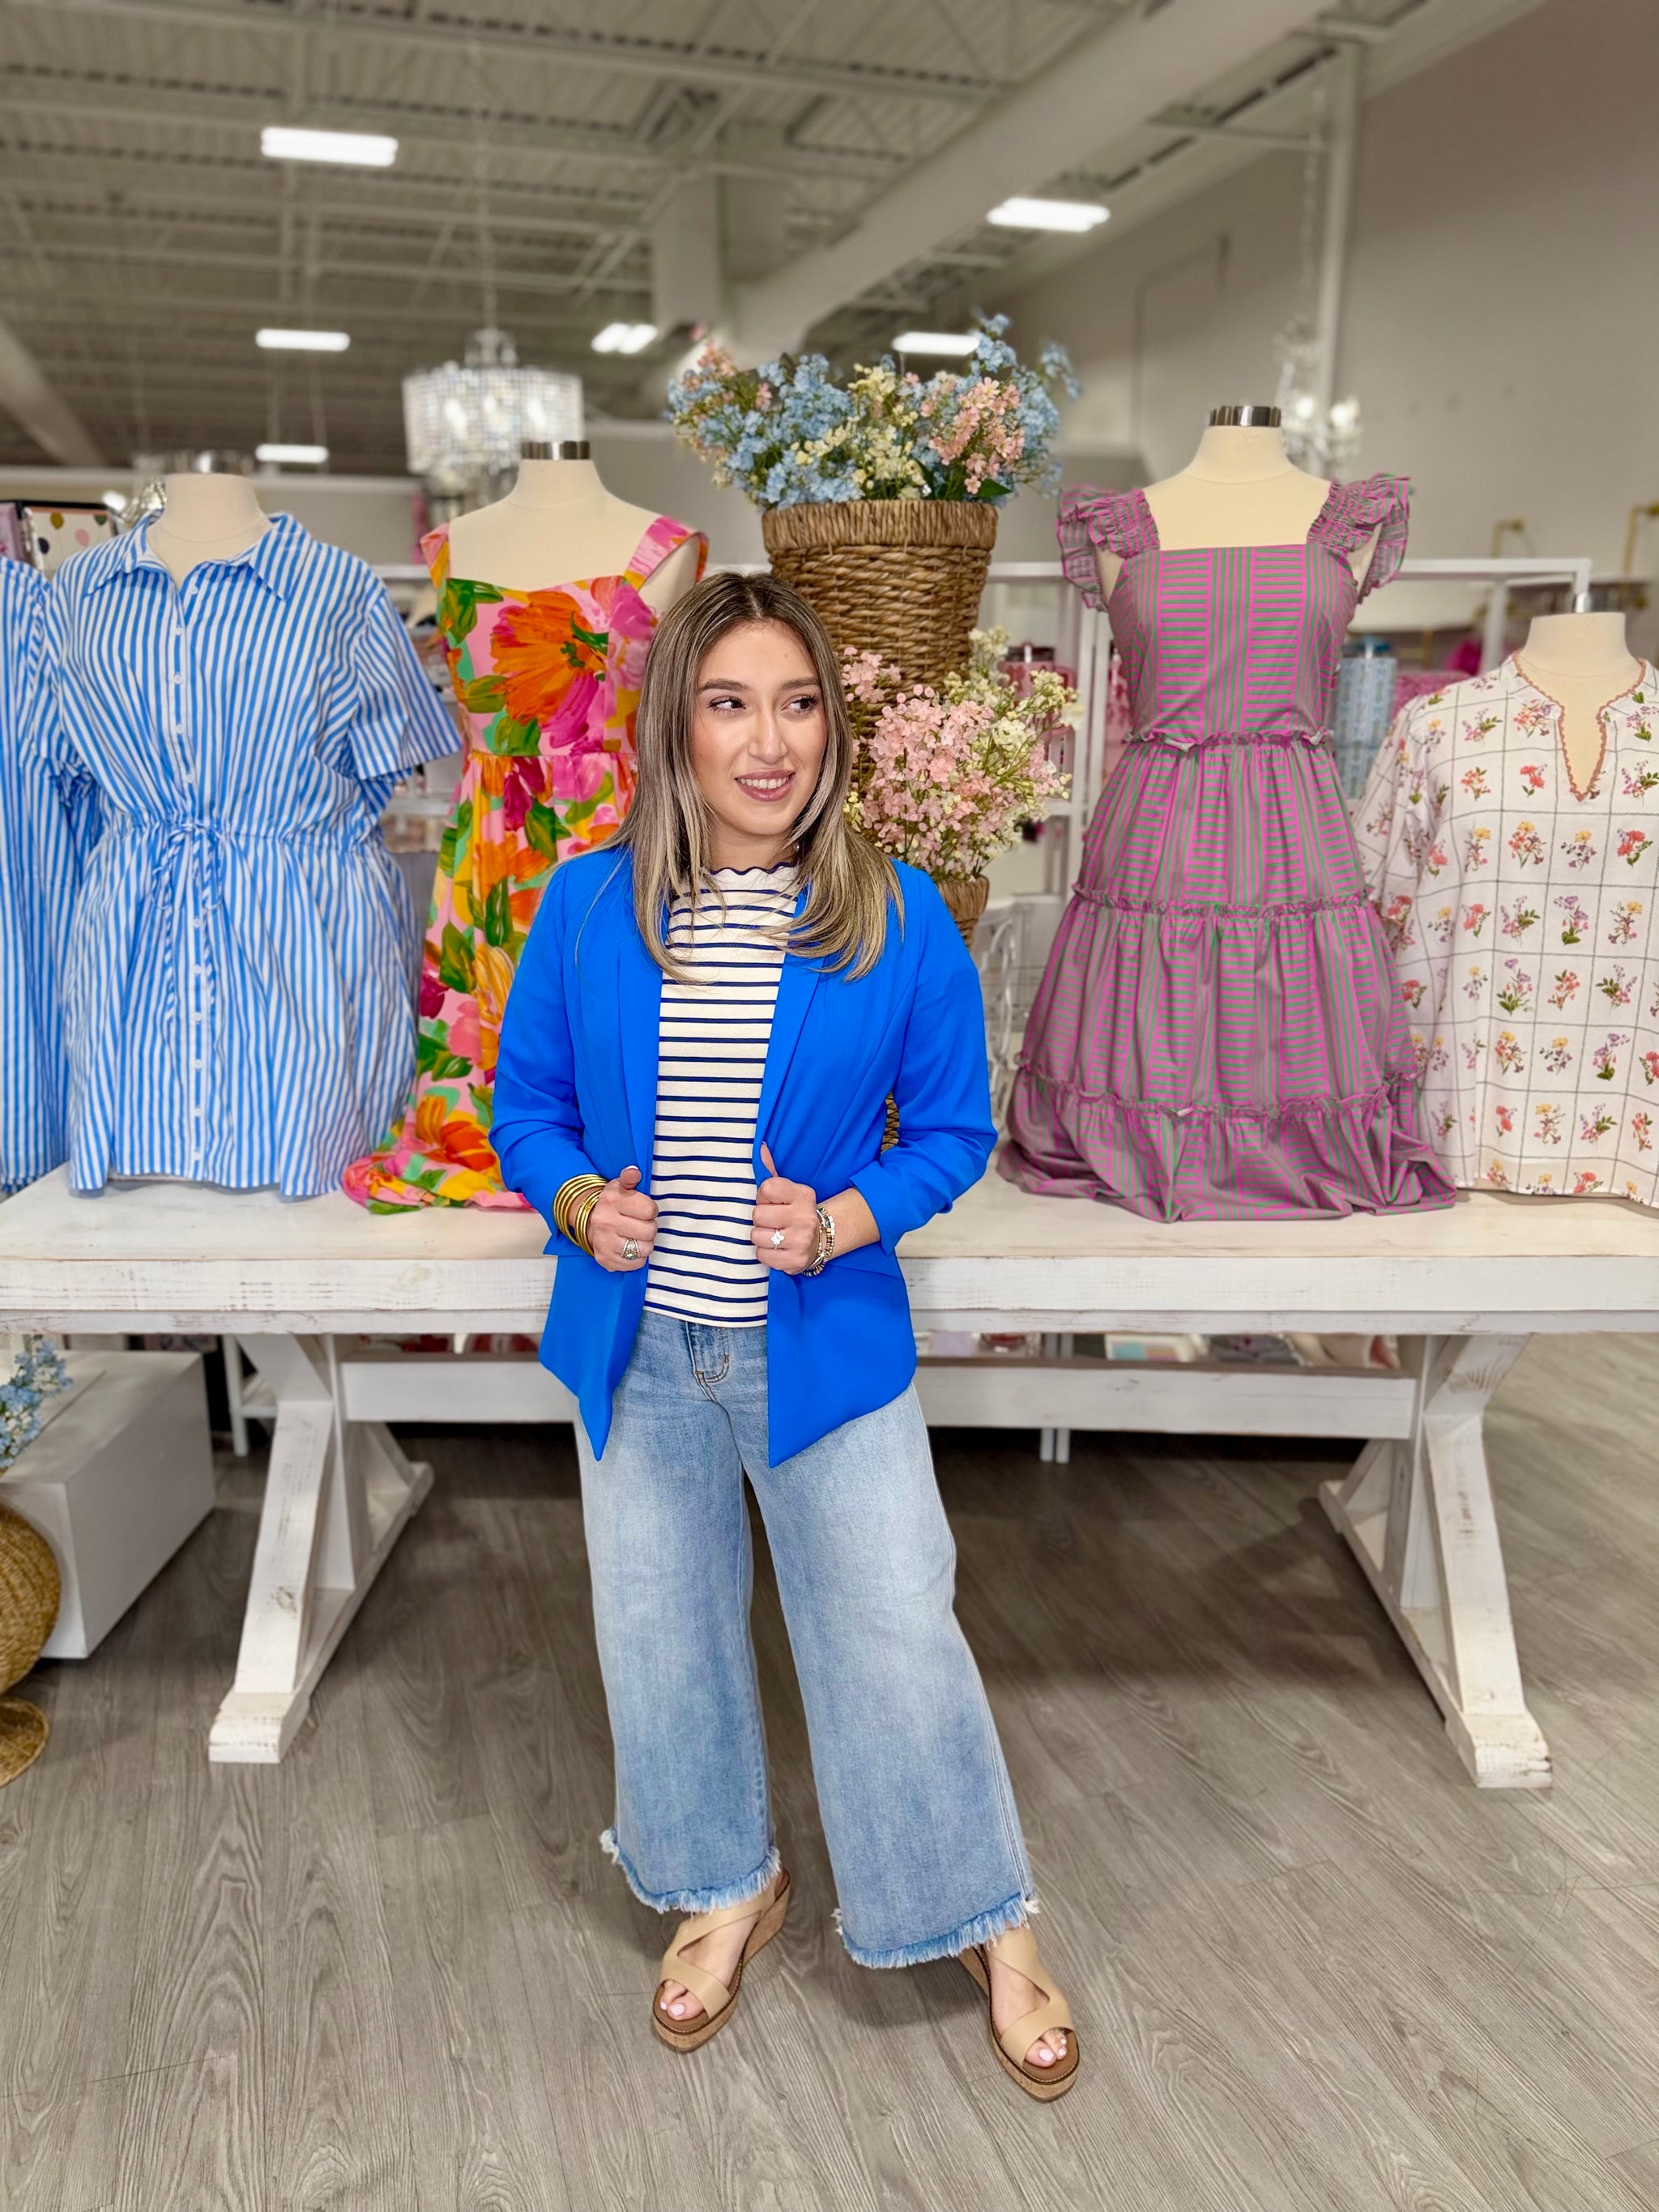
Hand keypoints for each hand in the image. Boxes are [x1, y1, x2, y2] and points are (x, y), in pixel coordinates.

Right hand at [588, 1165, 656, 1272]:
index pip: (649, 1210)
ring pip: (644, 1249)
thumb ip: (630, 1178)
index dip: (651, 1211)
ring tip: (637, 1236)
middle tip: (641, 1224)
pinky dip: (638, 1258)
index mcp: (612, 1200)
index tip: (644, 1211)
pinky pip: (635, 1264)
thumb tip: (634, 1171)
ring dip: (645, 1244)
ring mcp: (604, 1242)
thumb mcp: (620, 1186)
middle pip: (649, 1231)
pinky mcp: (605, 1259)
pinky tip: (631, 1248)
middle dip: (650, 1228)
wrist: (588, 1220)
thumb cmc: (612, 1203)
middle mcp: (605, 1221)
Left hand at [751, 1144, 819, 1274]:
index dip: (763, 1196)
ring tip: (774, 1235)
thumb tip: (760, 1148)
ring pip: (757, 1236)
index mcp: (803, 1195)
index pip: (766, 1188)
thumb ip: (771, 1170)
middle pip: (758, 1214)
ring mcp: (801, 1241)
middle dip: (761, 1218)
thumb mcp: (788, 1190)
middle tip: (772, 1221)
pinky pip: (763, 1256)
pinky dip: (765, 1253)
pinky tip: (776, 1249)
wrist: (823, 1238)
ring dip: (761, 1237)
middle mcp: (805, 1217)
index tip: (772, 1202)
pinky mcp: (796, 1261)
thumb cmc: (796, 1211)